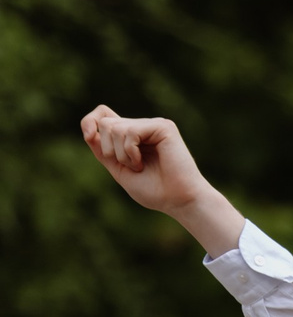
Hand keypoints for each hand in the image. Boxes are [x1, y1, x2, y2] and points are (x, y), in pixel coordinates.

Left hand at [79, 107, 242, 253]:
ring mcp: (154, 125)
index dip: (90, 121)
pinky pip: (130, 131)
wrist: (179, 201)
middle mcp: (143, 127)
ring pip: (115, 127)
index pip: (104, 115)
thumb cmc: (155, 191)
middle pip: (106, 123)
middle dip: (109, 149)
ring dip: (121, 154)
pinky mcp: (163, 127)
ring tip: (140, 166)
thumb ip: (103, 151)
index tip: (89, 137)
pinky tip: (142, 162)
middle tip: (132, 167)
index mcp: (133, 137)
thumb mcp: (119, 170)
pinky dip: (130, 151)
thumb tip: (90, 130)